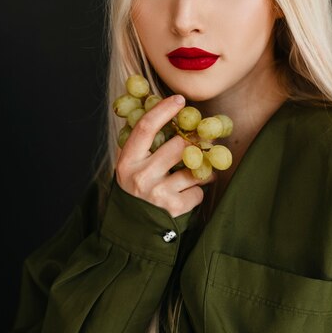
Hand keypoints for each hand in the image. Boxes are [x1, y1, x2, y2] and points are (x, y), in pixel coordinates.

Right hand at [116, 94, 214, 217]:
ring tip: (199, 171)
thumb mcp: (131, 167)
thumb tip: (161, 110)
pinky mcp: (173, 208)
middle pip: (178, 145)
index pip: (146, 128)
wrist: (132, 232)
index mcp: (128, 161)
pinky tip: (188, 195)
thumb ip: (143, 145)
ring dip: (202, 169)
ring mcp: (157, 192)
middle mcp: (141, 175)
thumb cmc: (136, 192)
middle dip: (194, 141)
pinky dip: (197, 192)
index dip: (164, 111)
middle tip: (203, 140)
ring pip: (194, 168)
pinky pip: (197, 191)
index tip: (179, 100)